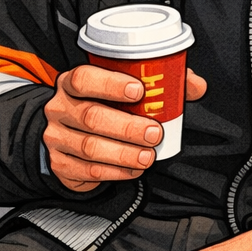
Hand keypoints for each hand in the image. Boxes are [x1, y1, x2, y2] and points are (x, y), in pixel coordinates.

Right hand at [44, 64, 206, 191]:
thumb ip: (159, 84)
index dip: (111, 84)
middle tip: (154, 132)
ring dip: (124, 153)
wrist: (68, 136)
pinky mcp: (60, 164)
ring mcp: (56, 137)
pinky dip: (115, 171)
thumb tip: (195, 85)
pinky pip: (88, 171)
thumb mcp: (121, 90)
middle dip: (127, 126)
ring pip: (89, 147)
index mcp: (72, 82)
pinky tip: (133, 168)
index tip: (139, 91)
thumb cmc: (102, 107)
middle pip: (90, 116)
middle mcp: (60, 108)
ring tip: (148, 155)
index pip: (84, 78)